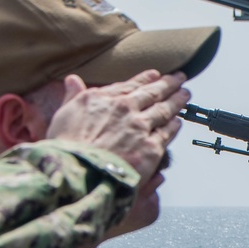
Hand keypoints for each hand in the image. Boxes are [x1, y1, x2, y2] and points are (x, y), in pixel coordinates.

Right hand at [46, 70, 189, 184]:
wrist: (79, 172)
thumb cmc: (67, 148)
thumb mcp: (63, 115)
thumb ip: (72, 96)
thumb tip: (72, 80)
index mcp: (103, 99)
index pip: (129, 85)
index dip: (145, 79)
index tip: (155, 75)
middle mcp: (124, 109)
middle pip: (152, 93)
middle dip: (168, 84)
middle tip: (179, 78)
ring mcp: (140, 127)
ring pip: (164, 110)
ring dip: (177, 101)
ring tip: (185, 95)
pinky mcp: (151, 147)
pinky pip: (167, 132)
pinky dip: (175, 125)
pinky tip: (179, 121)